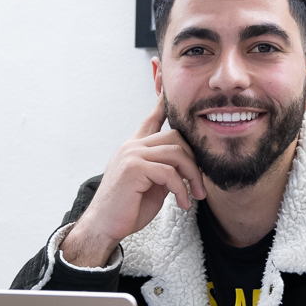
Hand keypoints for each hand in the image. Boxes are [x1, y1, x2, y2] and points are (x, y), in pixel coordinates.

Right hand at [61, 95, 205, 266]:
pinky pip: (169, 172)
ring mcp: (131, 155)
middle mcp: (132, 146)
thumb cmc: (128, 209)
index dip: (163, 99)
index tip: (166, 79)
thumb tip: (185, 165)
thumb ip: (165, 168)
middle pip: (176, 136)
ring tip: (196, 195)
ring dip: (192, 176)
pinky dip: (181, 190)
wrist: (105, 227)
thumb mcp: (151, 185)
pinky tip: (182, 203)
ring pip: (176, 153)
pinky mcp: (134, 168)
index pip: (152, 118)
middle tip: (200, 186)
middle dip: (194, 161)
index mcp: (135, 148)